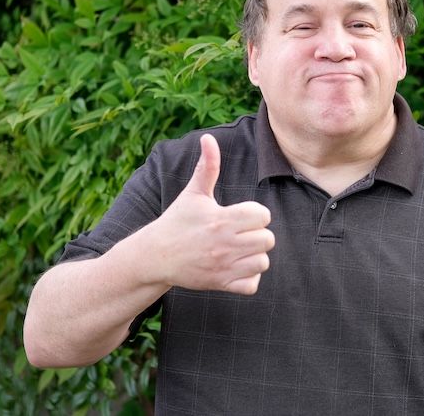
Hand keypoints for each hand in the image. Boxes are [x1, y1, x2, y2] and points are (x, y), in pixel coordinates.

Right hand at [143, 134, 273, 294]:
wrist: (156, 255)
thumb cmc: (177, 221)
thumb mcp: (193, 193)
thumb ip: (207, 166)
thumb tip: (209, 138)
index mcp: (221, 219)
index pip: (263, 215)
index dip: (256, 214)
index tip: (241, 215)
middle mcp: (225, 244)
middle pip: (268, 239)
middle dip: (258, 234)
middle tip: (241, 233)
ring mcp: (223, 267)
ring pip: (262, 262)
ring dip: (255, 256)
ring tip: (240, 250)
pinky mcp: (220, 285)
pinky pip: (252, 285)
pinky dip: (249, 278)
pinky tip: (237, 267)